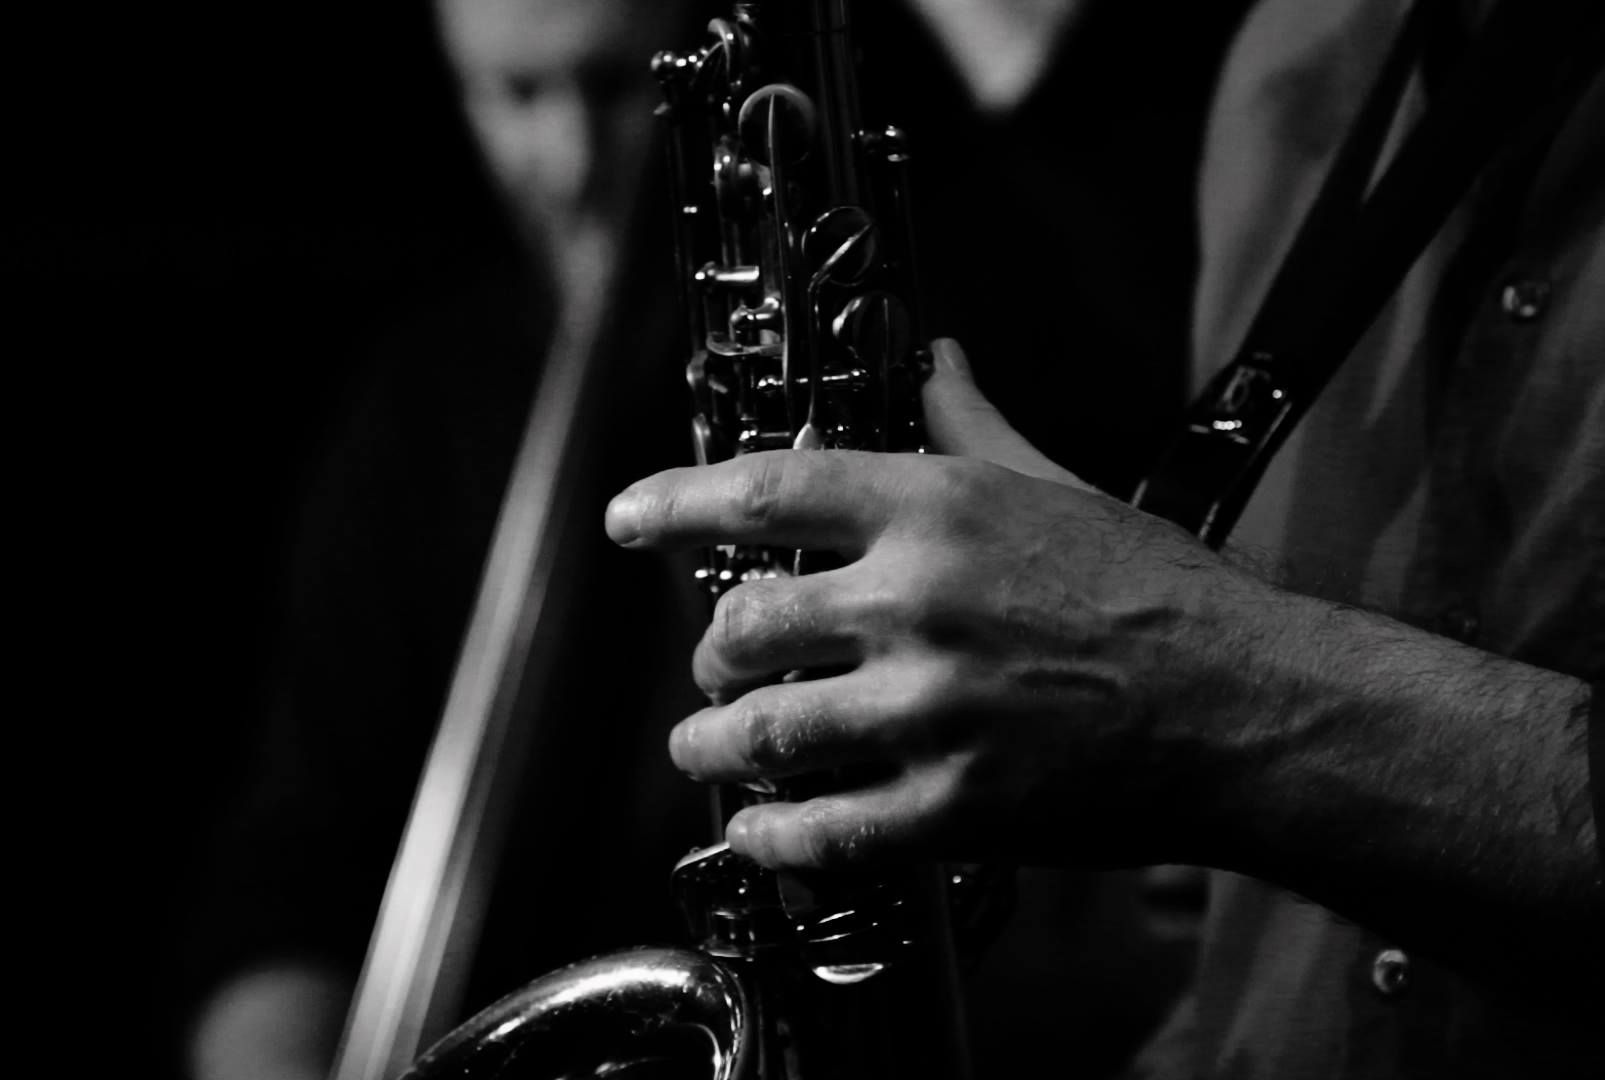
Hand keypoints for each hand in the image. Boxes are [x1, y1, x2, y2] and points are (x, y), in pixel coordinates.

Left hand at [606, 340, 1288, 871]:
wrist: (1247, 705)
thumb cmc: (1159, 589)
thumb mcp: (1057, 483)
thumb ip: (973, 423)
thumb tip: (937, 358)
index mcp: (936, 511)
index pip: (764, 491)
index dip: (673, 502)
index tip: (625, 521)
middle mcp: (917, 603)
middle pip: (745, 625)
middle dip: (710, 655)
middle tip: (713, 670)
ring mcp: (932, 710)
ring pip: (765, 733)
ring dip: (714, 749)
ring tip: (703, 753)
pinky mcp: (957, 806)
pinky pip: (827, 834)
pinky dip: (774, 839)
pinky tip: (758, 834)